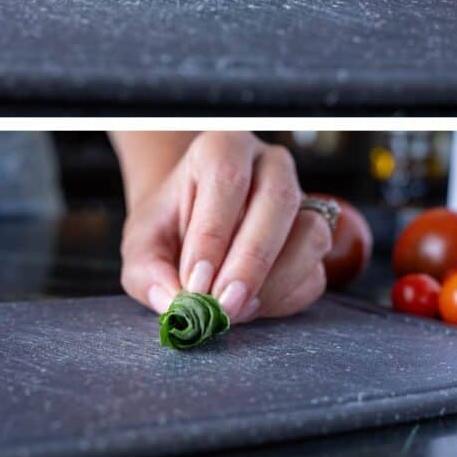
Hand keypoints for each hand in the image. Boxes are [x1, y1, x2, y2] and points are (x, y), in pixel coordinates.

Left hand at [117, 132, 330, 321]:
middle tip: (224, 305)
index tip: (195, 282)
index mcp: (223, 147)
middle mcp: (271, 165)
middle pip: (278, 201)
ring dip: (274, 283)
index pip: (227, 180)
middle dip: (251, 261)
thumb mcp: (141, 244)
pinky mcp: (314, 238)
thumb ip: (148, 272)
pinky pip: (315, 272)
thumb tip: (175, 303)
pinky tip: (252, 307)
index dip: (213, 234)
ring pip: (310, 235)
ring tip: (234, 309)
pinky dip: (285, 298)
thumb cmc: (168, 227)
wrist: (191, 226)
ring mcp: (302, 199)